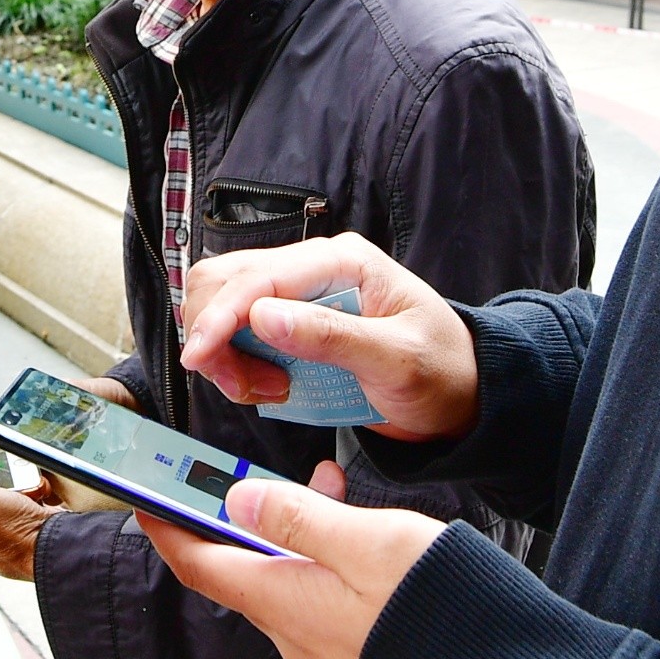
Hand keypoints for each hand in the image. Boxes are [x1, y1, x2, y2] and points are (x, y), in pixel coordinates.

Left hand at [141, 464, 451, 658]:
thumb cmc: (432, 607)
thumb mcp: (365, 540)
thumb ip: (298, 518)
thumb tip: (236, 501)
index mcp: (283, 603)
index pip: (202, 566)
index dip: (169, 532)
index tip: (146, 504)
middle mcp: (296, 642)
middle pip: (252, 575)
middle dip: (259, 523)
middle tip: (288, 480)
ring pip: (298, 593)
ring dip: (307, 546)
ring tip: (347, 499)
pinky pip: (333, 618)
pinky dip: (336, 578)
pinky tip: (375, 560)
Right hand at [176, 236, 480, 440]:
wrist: (460, 397)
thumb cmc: (442, 372)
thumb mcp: (398, 360)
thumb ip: (332, 337)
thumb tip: (263, 316)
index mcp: (342, 261)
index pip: (258, 276)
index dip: (220, 316)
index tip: (199, 359)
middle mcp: (313, 269)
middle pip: (224, 280)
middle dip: (215, 335)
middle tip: (245, 387)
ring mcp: (298, 295)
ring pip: (220, 304)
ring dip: (223, 352)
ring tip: (265, 389)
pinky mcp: (289, 325)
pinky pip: (235, 332)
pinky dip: (233, 361)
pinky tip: (268, 386)